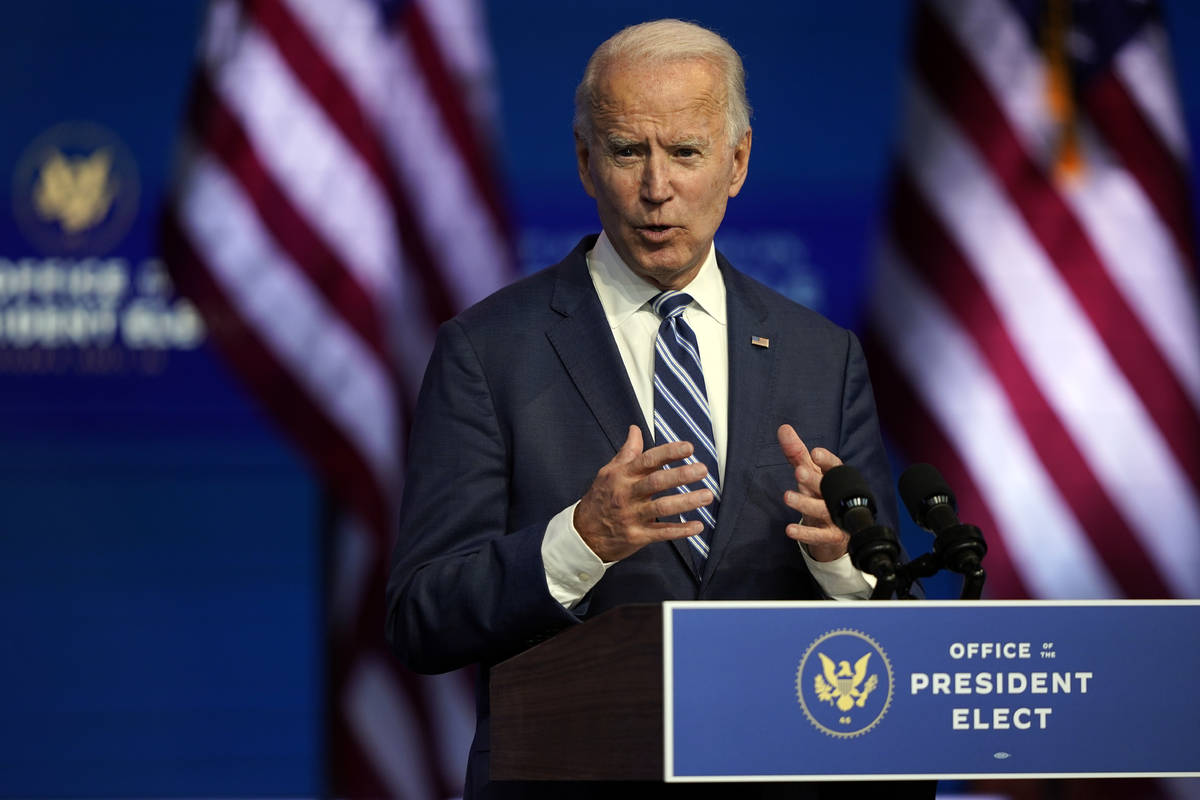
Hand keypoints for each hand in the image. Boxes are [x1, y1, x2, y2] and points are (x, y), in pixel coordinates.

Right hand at [574, 426, 712, 561]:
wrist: (583, 534)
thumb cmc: (600, 499)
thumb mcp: (609, 473)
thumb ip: (627, 452)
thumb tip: (635, 430)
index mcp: (622, 475)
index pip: (648, 460)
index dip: (669, 452)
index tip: (689, 448)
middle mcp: (627, 494)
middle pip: (657, 482)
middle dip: (681, 475)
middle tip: (702, 469)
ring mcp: (632, 516)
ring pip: (662, 507)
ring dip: (686, 501)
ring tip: (707, 495)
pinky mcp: (636, 536)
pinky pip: (661, 533)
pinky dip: (680, 530)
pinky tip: (697, 526)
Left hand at [777, 424, 848, 561]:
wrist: (837, 530)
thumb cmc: (820, 493)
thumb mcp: (808, 472)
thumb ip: (796, 452)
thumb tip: (783, 428)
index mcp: (833, 478)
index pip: (834, 466)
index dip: (825, 460)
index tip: (815, 453)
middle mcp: (836, 497)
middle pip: (827, 487)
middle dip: (814, 480)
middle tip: (799, 472)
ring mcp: (835, 517)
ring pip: (822, 510)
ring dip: (805, 504)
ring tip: (787, 497)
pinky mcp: (831, 537)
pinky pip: (819, 536)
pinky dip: (805, 533)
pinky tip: (790, 530)